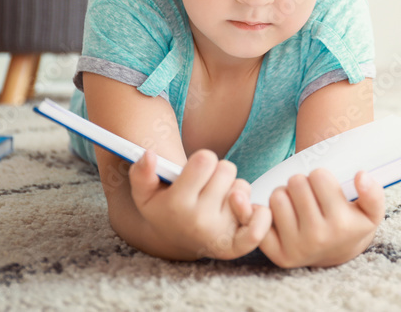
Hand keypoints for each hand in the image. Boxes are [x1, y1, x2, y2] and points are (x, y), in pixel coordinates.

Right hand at [129, 148, 272, 259]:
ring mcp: (219, 233)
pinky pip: (258, 227)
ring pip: (242, 187)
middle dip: (218, 172)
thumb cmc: (165, 208)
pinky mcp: (236, 246)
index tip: (195, 170)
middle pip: (226, 169)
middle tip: (207, 186)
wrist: (177, 241)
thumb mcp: (145, 192)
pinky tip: (243, 209)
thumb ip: (141, 172)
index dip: (203, 159)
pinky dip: (259, 214)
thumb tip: (149, 155)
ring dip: (234, 189)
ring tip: (218, 200)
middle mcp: (198, 221)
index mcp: (177, 204)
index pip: (206, 159)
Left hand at [258, 168, 384, 268]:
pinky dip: (267, 211)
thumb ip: (373, 192)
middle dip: (302, 183)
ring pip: (277, 197)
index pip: (319, 176)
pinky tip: (281, 214)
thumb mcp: (371, 211)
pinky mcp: (277, 255)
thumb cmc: (353, 224)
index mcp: (341, 224)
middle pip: (296, 183)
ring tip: (296, 203)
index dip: (321, 177)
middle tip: (308, 194)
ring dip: (285, 194)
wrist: (337, 255)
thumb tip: (361, 175)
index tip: (325, 187)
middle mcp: (318, 238)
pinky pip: (261, 219)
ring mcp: (295, 248)